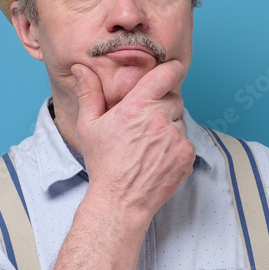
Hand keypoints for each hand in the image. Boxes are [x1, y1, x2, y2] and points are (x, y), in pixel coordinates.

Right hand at [72, 61, 195, 222]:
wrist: (120, 201)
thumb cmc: (103, 164)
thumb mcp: (88, 126)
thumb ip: (89, 93)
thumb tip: (81, 68)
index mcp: (137, 107)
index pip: (166, 74)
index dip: (173, 68)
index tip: (174, 68)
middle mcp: (160, 119)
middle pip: (174, 99)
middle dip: (164, 105)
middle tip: (146, 123)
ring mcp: (176, 138)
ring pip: (181, 121)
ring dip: (170, 127)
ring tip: (149, 145)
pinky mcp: (186, 156)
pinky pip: (186, 141)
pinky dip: (176, 146)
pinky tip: (158, 157)